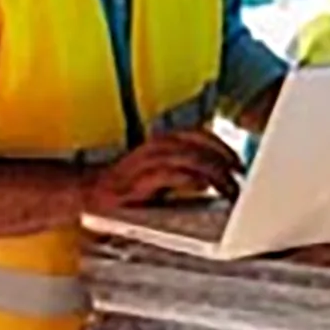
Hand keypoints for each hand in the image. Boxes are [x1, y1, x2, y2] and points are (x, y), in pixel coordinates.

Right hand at [84, 129, 242, 211]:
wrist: (87, 196)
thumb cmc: (126, 189)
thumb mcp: (157, 174)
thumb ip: (182, 171)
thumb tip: (216, 181)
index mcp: (159, 143)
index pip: (197, 134)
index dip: (221, 146)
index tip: (239, 163)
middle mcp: (153, 148)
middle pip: (197, 143)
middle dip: (223, 158)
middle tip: (241, 177)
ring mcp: (144, 164)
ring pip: (187, 157)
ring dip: (213, 171)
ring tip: (230, 188)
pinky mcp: (137, 182)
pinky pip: (168, 175)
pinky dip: (188, 178)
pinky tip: (202, 186)